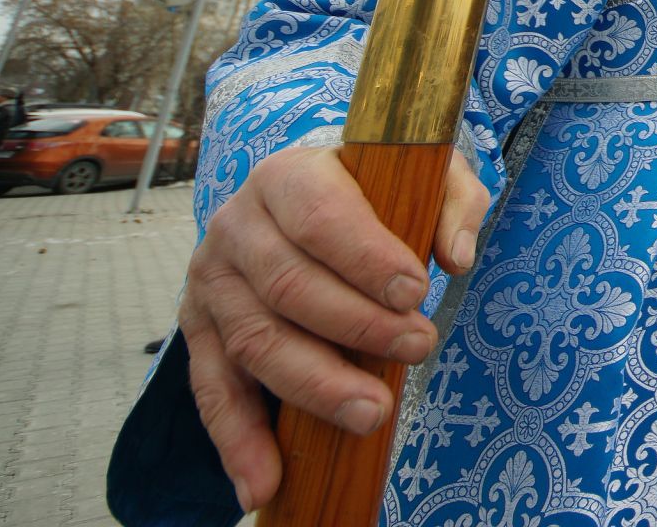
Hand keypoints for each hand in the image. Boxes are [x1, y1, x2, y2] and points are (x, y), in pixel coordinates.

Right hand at [178, 145, 488, 511]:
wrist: (310, 194)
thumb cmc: (375, 189)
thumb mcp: (425, 172)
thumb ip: (453, 200)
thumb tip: (457, 256)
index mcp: (288, 177)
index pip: (322, 216)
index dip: (366, 257)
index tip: (416, 291)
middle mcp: (237, 226)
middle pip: (289, 287)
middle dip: (357, 327)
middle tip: (417, 348)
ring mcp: (211, 281)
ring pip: (256, 342)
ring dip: (314, 387)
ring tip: (372, 414)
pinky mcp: (199, 331)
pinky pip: (214, 392)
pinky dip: (237, 442)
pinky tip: (263, 484)